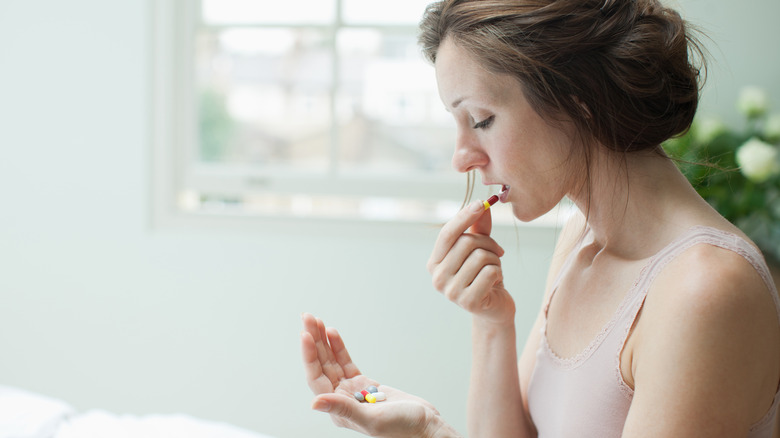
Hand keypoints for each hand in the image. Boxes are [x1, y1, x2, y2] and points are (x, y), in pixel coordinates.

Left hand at [301, 313, 458, 437]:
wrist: (425, 428)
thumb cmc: (402, 429)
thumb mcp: (371, 419)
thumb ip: (343, 409)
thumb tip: (314, 403)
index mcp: (338, 410)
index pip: (317, 378)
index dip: (310, 356)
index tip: (305, 334)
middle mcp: (342, 400)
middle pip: (322, 366)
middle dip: (314, 341)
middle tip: (307, 318)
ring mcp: (353, 391)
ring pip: (333, 362)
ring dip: (324, 341)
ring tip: (317, 320)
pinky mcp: (365, 385)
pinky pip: (346, 362)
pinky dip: (339, 348)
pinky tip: (333, 334)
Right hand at [427, 200, 514, 324]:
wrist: (494, 309)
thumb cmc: (484, 276)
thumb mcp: (480, 249)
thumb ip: (478, 228)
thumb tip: (483, 204)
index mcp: (434, 262)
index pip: (447, 234)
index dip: (464, 216)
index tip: (481, 203)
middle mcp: (437, 277)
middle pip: (466, 243)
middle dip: (488, 243)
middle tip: (498, 251)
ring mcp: (450, 292)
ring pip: (481, 257)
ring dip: (495, 260)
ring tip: (494, 269)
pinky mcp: (467, 302)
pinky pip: (490, 272)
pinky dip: (498, 273)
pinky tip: (496, 282)